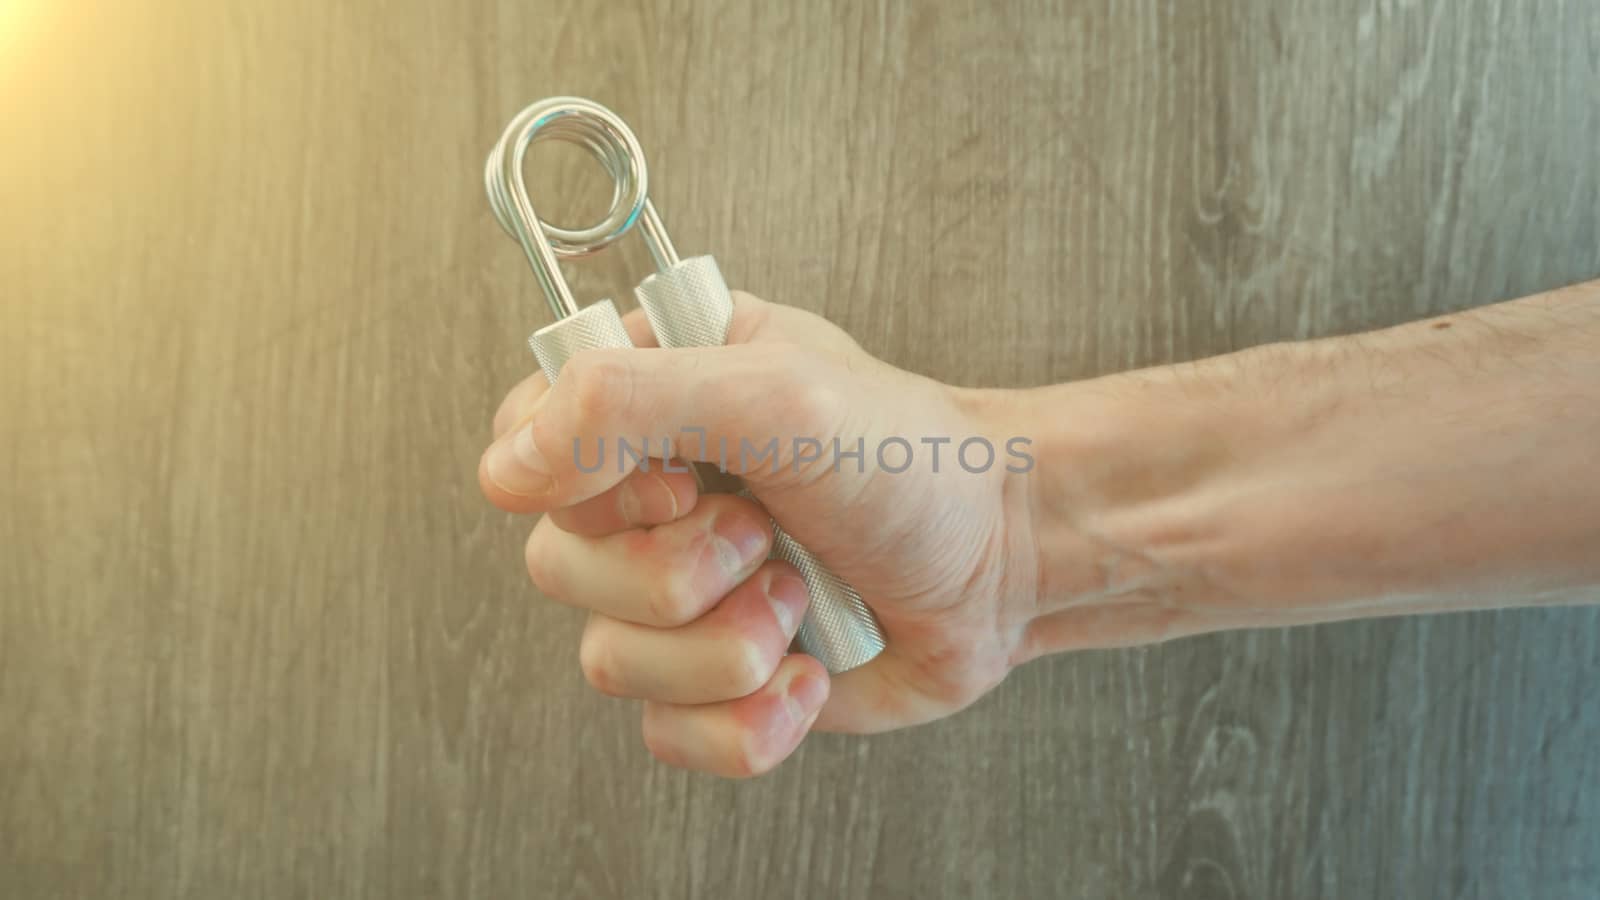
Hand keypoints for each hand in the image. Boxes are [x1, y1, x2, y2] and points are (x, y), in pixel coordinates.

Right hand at [478, 292, 1041, 775]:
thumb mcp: (774, 392)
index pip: (525, 444)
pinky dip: (748, 718)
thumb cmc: (912, 460)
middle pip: (560, 565)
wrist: (1004, 562)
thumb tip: (506, 468)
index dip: (588, 482)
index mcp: (650, 397)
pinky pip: (668, 733)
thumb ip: (625, 402)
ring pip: (609, 660)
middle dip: (680, 571)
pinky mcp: (713, 677)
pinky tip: (807, 671)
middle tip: (767, 535)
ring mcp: (678, 594)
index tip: (684, 476)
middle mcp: (649, 495)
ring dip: (725, 644)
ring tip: (799, 597)